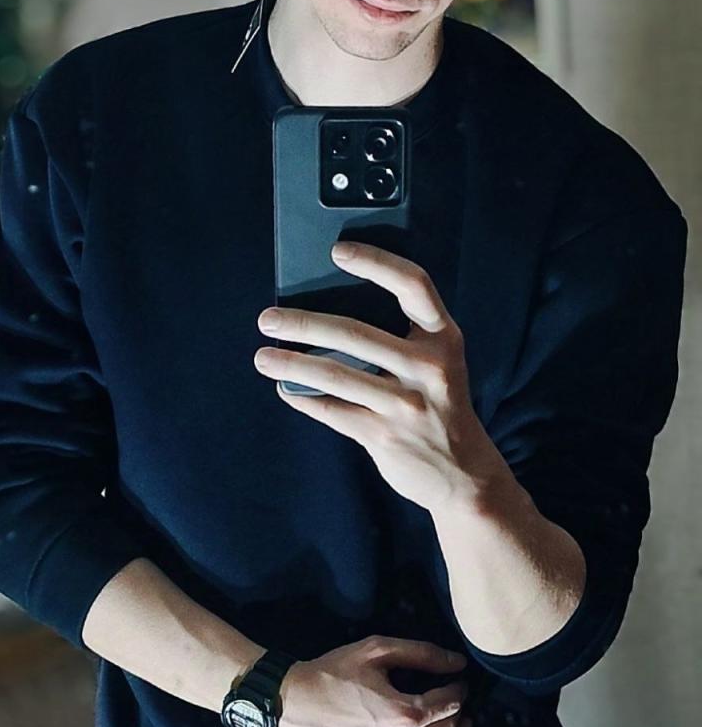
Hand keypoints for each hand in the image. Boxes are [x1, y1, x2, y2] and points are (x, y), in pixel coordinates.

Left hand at [254, 241, 502, 514]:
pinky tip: (285, 389)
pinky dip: (303, 399)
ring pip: (335, 376)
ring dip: (291, 365)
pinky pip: (332, 411)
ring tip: (262, 357)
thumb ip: (402, 338)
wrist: (465, 475)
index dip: (377, 262)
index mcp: (444, 339)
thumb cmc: (441, 407)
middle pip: (355, 333)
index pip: (413, 286)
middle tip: (268, 319)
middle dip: (303, 324)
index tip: (338, 251)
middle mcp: (428, 368)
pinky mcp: (384, 436)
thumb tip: (330, 312)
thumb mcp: (439, 365)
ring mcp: (406, 405)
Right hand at [269, 635, 472, 726]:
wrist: (288, 704)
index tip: (458, 680)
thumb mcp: (376, 650)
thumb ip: (422, 654)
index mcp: (404, 714)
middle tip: (457, 700)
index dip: (458, 689)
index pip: (449, 703)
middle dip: (458, 712)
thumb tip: (458, 663)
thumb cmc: (330, 672)